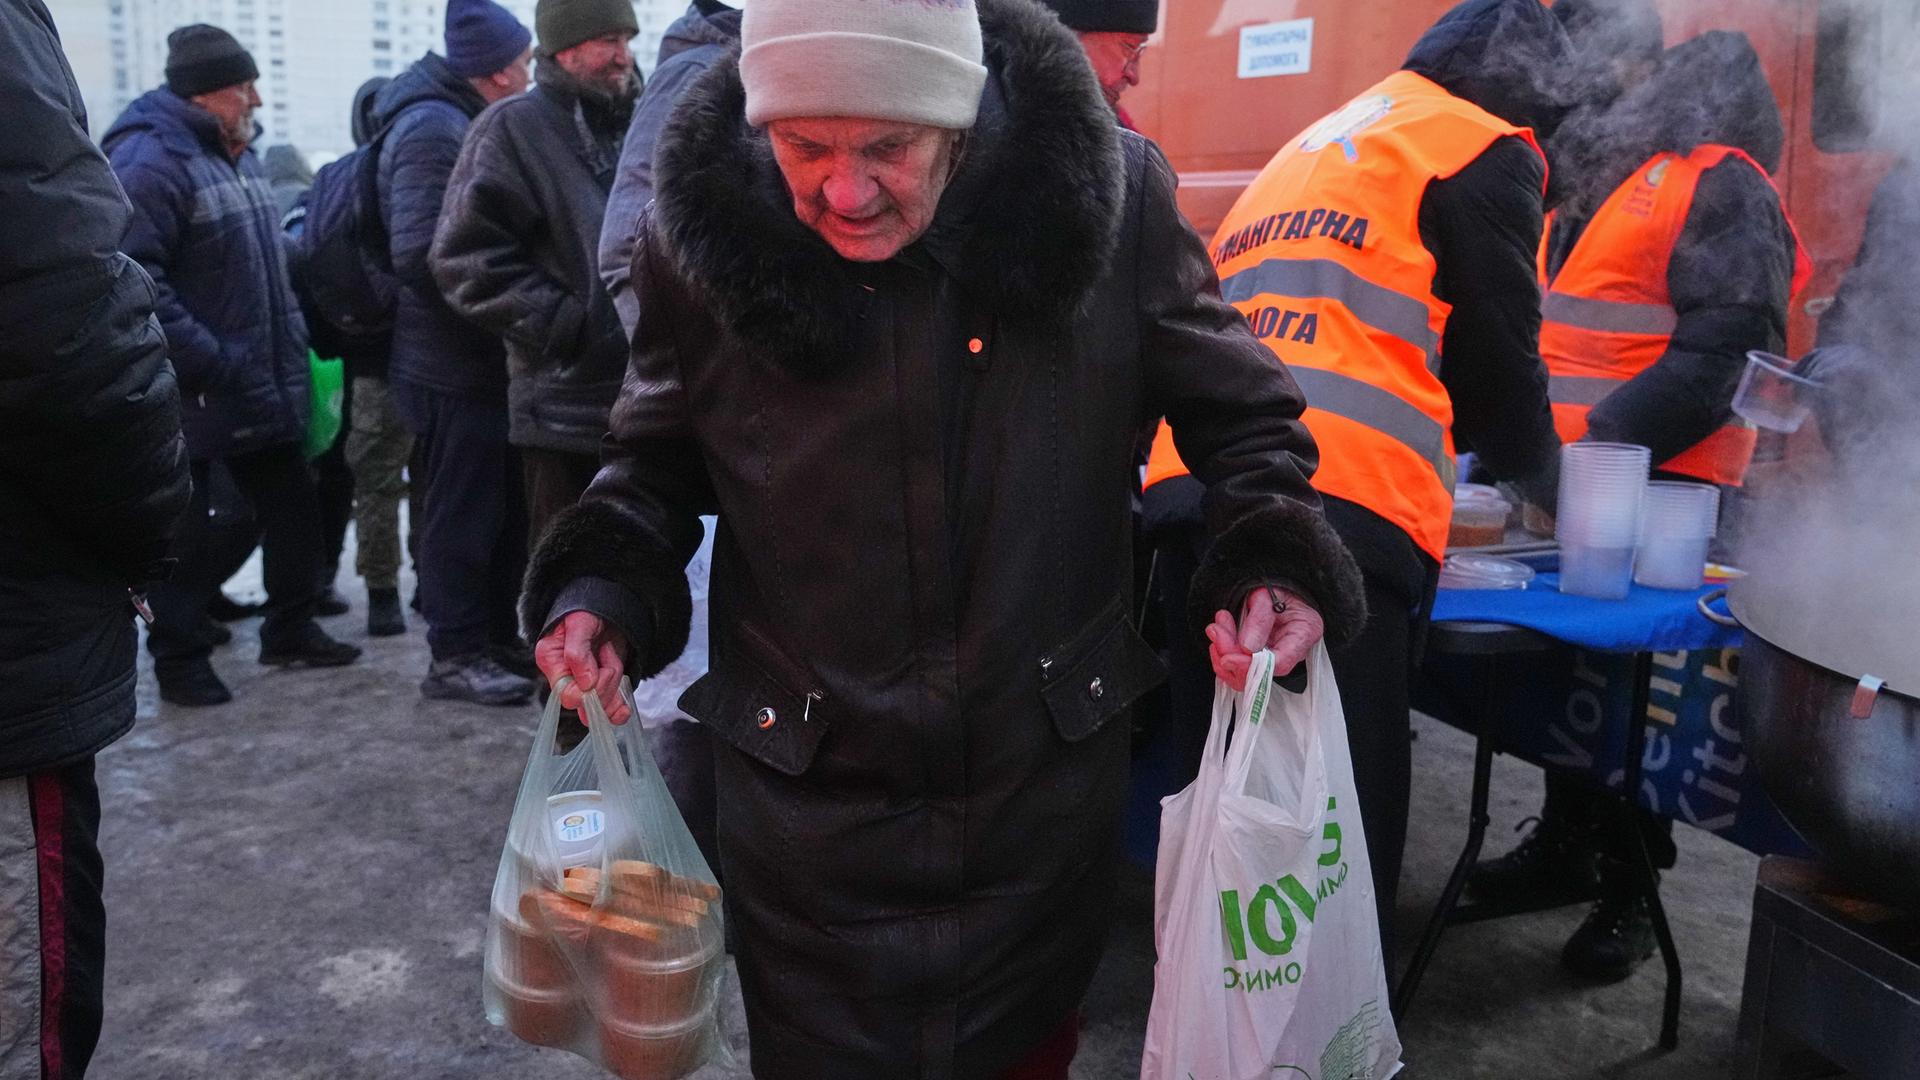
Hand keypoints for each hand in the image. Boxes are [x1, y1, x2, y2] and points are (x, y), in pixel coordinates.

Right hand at [534, 611, 632, 723]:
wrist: (604, 606)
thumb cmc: (586, 611)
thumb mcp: (579, 624)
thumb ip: (578, 653)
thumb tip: (586, 685)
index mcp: (550, 661)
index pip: (565, 693)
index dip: (587, 690)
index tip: (601, 671)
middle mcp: (565, 677)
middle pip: (585, 703)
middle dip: (605, 683)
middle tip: (607, 653)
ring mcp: (583, 684)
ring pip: (601, 704)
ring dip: (615, 681)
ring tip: (610, 654)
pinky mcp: (601, 686)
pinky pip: (608, 709)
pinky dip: (618, 708)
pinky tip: (623, 709)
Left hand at [1203, 585, 1323, 691]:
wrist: (1276, 587)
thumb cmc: (1278, 588)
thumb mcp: (1268, 595)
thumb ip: (1259, 620)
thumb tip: (1248, 648)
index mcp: (1302, 635)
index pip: (1279, 664)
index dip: (1250, 666)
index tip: (1227, 657)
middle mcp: (1290, 653)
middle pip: (1257, 673)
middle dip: (1230, 654)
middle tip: (1217, 629)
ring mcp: (1274, 658)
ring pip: (1242, 675)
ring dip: (1222, 652)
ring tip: (1217, 627)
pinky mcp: (1258, 659)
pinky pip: (1236, 669)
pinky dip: (1222, 653)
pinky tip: (1220, 634)